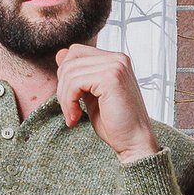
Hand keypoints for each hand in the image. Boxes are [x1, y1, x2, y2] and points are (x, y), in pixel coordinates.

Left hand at [54, 42, 155, 164]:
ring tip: (74, 116)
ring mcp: (115, 66)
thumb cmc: (116, 123)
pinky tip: (77, 116)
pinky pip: (75, 83)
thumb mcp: (90, 94)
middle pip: (70, 61)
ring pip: (69, 73)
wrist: (134, 142)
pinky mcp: (110, 78)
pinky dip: (69, 102)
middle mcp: (117, 59)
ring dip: (65, 99)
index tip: (71, 99)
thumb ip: (78, 74)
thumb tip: (60, 54)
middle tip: (70, 110)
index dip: (66, 75)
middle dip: (63, 88)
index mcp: (115, 60)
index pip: (76, 52)